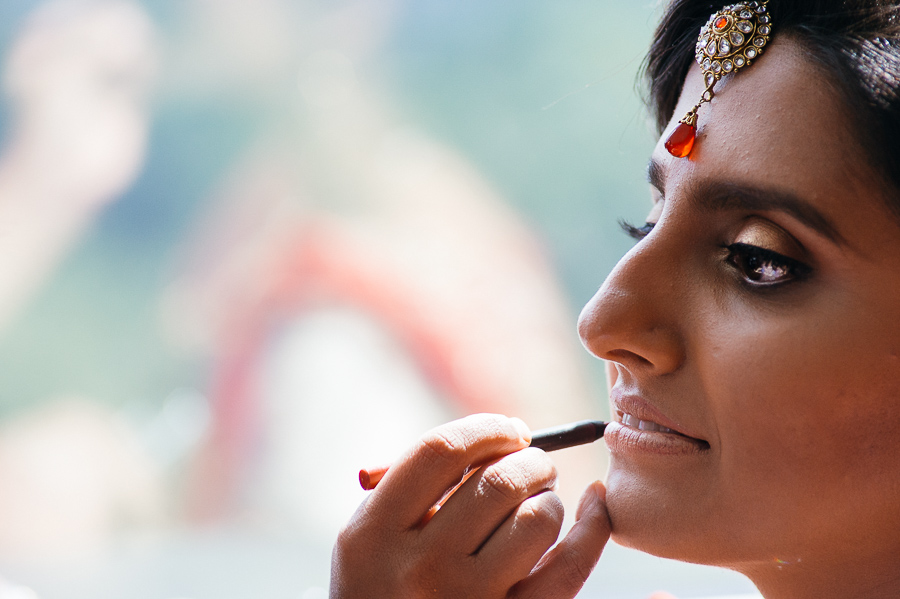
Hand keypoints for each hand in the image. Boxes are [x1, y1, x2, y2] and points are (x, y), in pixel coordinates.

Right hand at [330, 413, 610, 597]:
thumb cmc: (383, 584)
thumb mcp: (374, 534)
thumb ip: (418, 483)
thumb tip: (505, 439)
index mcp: (376, 531)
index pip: (442, 450)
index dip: (487, 428)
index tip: (509, 431)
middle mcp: (422, 566)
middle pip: (497, 481)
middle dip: (530, 460)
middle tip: (532, 466)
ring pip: (537, 519)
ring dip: (550, 496)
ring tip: (540, 500)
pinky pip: (570, 566)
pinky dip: (593, 525)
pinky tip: (595, 503)